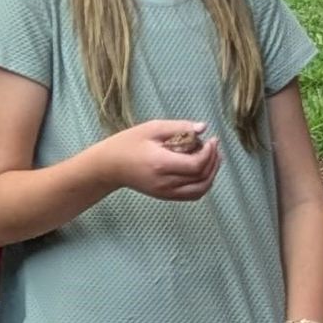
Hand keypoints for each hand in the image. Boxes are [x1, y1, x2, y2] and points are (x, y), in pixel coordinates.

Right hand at [99, 121, 221, 201]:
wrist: (109, 166)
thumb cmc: (128, 143)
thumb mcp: (151, 129)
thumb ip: (178, 127)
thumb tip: (203, 128)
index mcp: (161, 164)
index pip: (196, 165)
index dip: (209, 153)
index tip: (211, 139)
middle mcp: (165, 182)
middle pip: (202, 177)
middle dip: (213, 161)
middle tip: (214, 146)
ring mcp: (166, 192)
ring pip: (201, 189)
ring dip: (211, 174)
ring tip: (213, 158)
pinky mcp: (166, 196)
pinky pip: (192, 195)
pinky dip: (203, 184)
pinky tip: (203, 170)